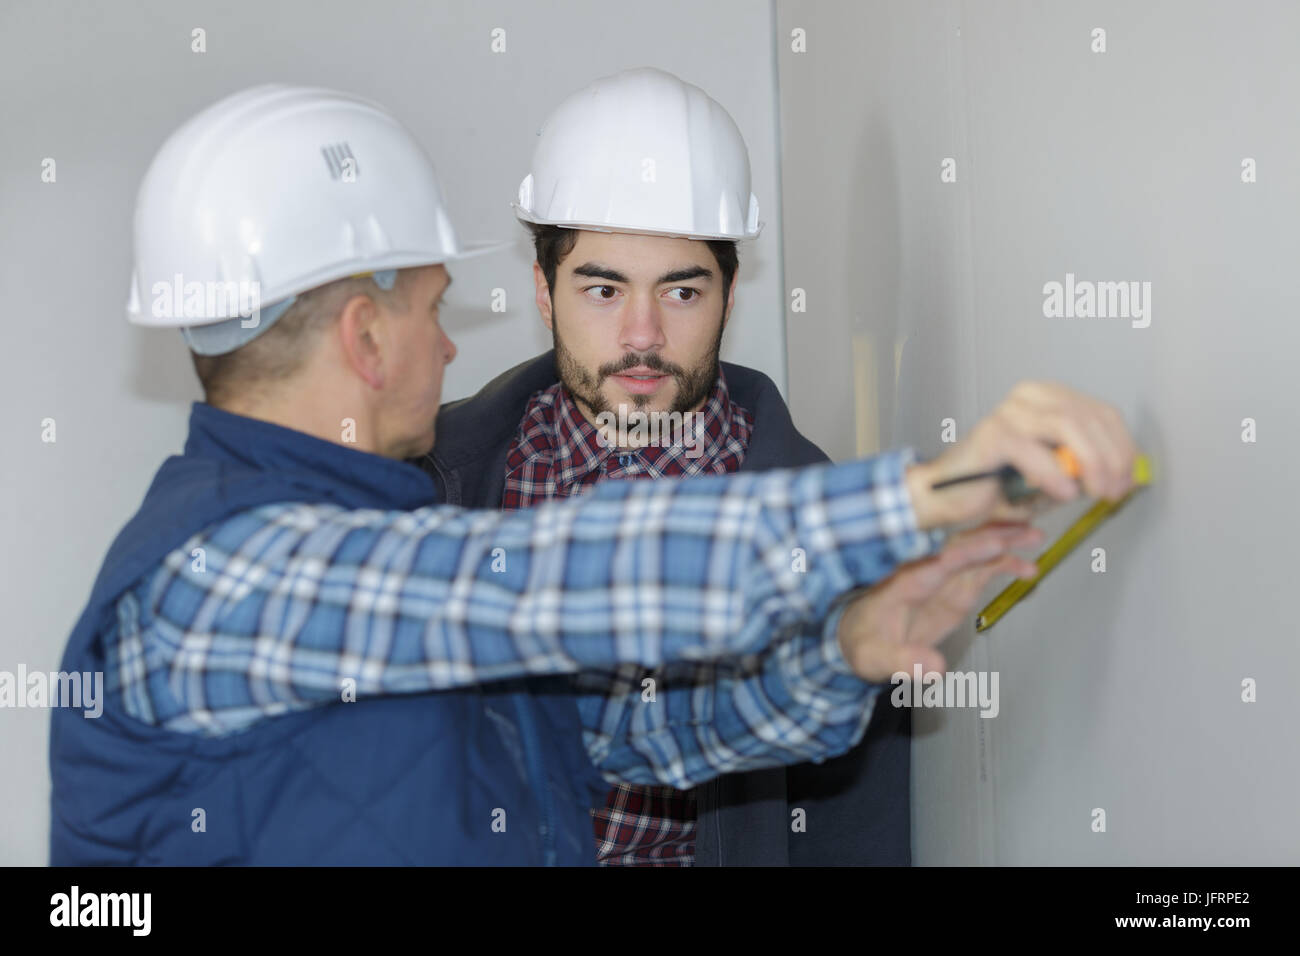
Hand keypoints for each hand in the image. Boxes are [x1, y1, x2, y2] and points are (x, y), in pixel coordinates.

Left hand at [836, 521, 1042, 681]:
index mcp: (903, 583)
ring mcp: (942, 578)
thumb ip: (903, 662)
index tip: (993, 544)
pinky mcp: (954, 587)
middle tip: (1025, 531)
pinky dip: (1005, 564)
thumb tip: (934, 668)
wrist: (860, 639)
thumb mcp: (875, 658)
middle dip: (992, 535)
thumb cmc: (864, 644)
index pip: (936, 563)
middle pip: (960, 545)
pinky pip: (982, 569)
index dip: (966, 552)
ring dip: (1004, 541)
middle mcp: (925, 573)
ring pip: (975, 550)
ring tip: (1035, 537)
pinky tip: (1029, 569)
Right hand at [903, 381, 1139, 529]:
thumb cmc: (994, 485)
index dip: (1124, 447)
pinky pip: (1038, 452)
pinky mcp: (994, 434)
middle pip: (1090, 417)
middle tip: (1115, 492)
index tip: (1128, 479)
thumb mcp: (1051, 472)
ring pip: (1070, 426)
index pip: (1101, 413)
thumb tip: (1120, 473)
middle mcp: (1029, 397)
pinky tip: (1064, 495)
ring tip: (1095, 493)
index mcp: (1046, 398)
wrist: (942, 495)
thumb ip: (1080, 465)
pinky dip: (1057, 476)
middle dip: (1113, 459)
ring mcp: (1010, 412)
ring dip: (1093, 464)